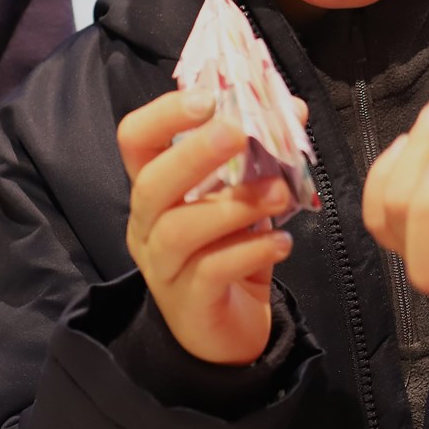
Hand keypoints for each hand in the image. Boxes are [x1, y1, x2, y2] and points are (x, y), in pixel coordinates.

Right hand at [118, 86, 296, 364]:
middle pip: (152, 183)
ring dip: (233, 204)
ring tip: (280, 192)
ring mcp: (163, 267)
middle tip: (240, 133)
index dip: (164, 114)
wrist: (229, 332)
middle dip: (195, 153)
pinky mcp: (189, 302)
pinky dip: (250, 251)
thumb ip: (262, 156)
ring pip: (179, 229)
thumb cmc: (231, 251)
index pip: (135, 140)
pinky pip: (211, 270)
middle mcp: (147, 225)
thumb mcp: (246, 198)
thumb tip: (293, 107)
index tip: (208, 96)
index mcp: (155, 188)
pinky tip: (282, 242)